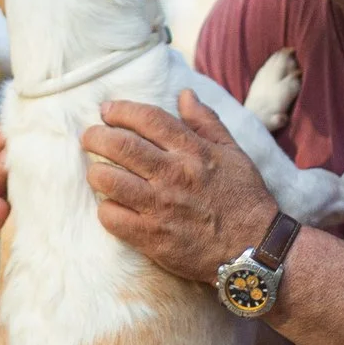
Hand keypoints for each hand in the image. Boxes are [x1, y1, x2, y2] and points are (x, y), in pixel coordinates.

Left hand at [81, 90, 280, 284]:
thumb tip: (185, 94)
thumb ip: (206, 122)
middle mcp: (173, 175)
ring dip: (95, 172)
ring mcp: (160, 207)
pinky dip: (105, 208)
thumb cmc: (244, 199)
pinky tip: (111, 205)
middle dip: (96, 136)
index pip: (147, 119)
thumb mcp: (233, 153)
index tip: (106, 110)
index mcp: (192, 152)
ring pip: (109, 180)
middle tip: (88, 136)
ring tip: (95, 171)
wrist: (255, 249)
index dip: (121, 110)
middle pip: (120, 145)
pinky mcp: (152, 238)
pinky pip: (112, 218)